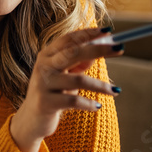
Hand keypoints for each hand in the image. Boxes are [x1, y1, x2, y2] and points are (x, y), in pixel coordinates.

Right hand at [9, 26, 122, 151]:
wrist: (31, 120)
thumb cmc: (52, 93)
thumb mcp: (65, 75)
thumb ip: (78, 62)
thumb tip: (98, 49)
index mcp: (47, 55)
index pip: (69, 39)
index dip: (89, 33)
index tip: (109, 31)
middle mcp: (43, 66)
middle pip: (74, 52)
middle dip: (98, 49)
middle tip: (120, 48)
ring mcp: (43, 84)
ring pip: (78, 80)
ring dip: (101, 85)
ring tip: (116, 91)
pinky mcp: (45, 103)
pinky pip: (73, 101)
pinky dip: (89, 104)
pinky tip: (97, 107)